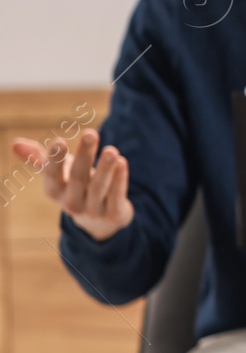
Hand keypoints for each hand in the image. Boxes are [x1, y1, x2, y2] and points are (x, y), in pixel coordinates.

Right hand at [10, 129, 133, 240]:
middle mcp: (71, 203)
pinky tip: (122, 162)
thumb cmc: (76, 186)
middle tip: (91, 133)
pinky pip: (116, 195)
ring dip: (105, 167)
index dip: (55, 158)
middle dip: (85, 155)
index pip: (52, 174)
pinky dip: (119, 179)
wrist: (101, 219)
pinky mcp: (113, 214)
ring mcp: (92, 210)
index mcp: (54, 191)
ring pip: (99, 187)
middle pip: (79, 177)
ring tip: (112, 150)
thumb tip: (14, 143)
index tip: (59, 140)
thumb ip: (39, 158)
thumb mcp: (58, 173)